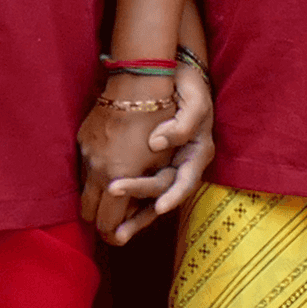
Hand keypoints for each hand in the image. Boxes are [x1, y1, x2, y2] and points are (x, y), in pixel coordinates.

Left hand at [81, 60, 215, 245]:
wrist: (176, 72)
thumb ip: (182, 124)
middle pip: (163, 195)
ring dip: (134, 218)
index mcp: (197, 153)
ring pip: (151, 198)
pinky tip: (109, 212)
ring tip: (115, 235)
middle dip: (143, 214)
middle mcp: (183, 165)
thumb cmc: (189, 86)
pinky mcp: (151, 163)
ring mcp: (167, 165)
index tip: (159, 207)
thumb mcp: (195, 100)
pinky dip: (128, 201)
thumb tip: (157, 143)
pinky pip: (140, 186)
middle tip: (119, 228)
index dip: (174, 196)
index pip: (186, 181)